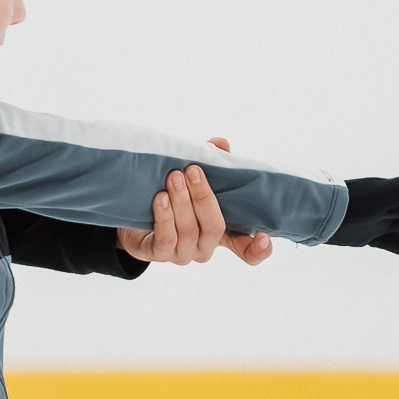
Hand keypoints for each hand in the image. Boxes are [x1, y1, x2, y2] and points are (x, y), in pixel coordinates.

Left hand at [116, 143, 272, 266]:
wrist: (135, 214)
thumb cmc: (174, 194)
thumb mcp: (195, 178)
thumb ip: (212, 162)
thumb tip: (220, 144)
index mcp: (222, 232)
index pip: (246, 249)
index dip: (258, 249)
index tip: (264, 237)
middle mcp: (205, 247)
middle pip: (214, 228)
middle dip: (204, 197)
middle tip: (193, 170)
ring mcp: (183, 253)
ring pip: (187, 231)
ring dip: (181, 201)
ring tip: (174, 176)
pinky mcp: (160, 254)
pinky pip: (165, 239)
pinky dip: (164, 216)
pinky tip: (160, 198)